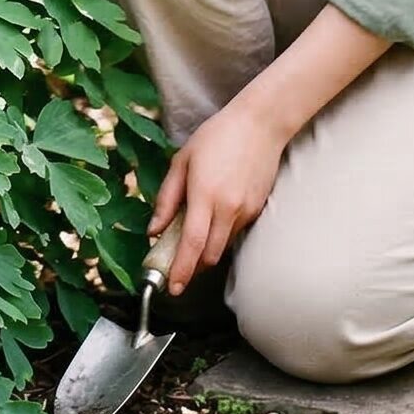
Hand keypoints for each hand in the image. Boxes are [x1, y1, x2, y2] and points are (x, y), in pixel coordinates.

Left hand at [149, 100, 288, 294]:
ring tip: (189, 247)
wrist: (260, 125)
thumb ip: (166, 198)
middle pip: (209, 255)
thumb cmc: (216, 137)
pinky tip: (211, 222)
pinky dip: (220, 237)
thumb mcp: (181, 161)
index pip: (192, 244)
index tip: (172, 287)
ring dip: (206, 254)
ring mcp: (246, 212)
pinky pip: (235, 233)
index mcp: (205, 195)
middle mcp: (228, 209)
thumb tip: (154, 230)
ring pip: (223, 247)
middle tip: (175, 272)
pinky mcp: (257, 211)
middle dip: (192, 269)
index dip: (181, 270)